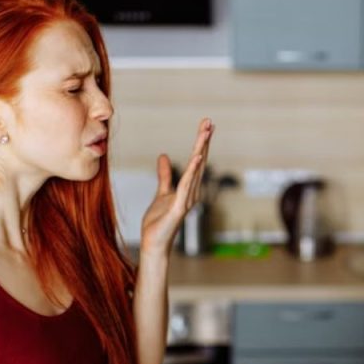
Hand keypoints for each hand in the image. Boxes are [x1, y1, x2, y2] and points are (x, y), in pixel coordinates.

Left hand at [140, 118, 213, 253]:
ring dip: (201, 150)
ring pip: (196, 169)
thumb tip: (164, 156)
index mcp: (189, 187)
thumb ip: (164, 175)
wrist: (153, 242)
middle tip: (209, 121)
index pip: (196, 161)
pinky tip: (197, 156)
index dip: (201, 143)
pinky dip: (193, 170)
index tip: (206, 125)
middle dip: (204, 141)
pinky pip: (187, 185)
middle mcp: (192, 191)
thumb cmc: (158, 221)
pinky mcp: (180, 207)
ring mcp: (188, 199)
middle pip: (199, 161)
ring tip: (205, 133)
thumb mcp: (161, 192)